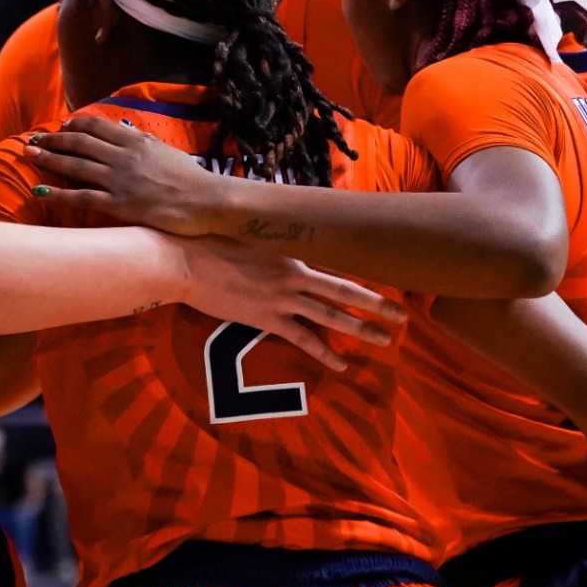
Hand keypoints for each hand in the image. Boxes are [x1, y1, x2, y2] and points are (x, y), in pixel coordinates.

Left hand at [25, 115, 224, 234]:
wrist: (208, 201)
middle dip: (53, 139)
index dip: (75, 124)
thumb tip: (128, 134)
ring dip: (49, 158)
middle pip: (79, 142)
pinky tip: (40, 190)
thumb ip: (144, 142)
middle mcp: (123, 156)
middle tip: (33, 140)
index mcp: (136, 141)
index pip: (97, 126)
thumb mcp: (167, 151)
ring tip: (29, 154)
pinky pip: (81, 197)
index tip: (62, 126)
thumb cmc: (192, 179)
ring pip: (75, 165)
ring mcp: (119, 180)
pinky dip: (58, 193)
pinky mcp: (119, 204)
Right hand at [175, 234, 403, 371]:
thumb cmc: (209, 241)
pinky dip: (325, 352)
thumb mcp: (246, 229)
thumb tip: (279, 222)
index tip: (385, 278)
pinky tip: (342, 364)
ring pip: (332, 316)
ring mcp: (282, 298)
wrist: (184, 261)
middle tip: (402, 315)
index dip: (362, 271)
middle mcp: (294, 275)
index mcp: (291, 250)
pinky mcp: (266, 320)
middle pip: (345, 291)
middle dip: (377, 305)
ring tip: (385, 341)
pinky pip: (303, 339)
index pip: (336, 261)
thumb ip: (269, 231)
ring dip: (361, 329)